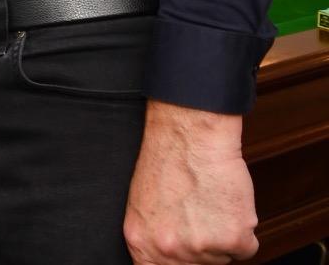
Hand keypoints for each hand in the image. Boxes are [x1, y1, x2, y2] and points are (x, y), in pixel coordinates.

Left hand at [125, 102, 257, 263]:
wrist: (191, 136)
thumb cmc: (167, 162)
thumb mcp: (144, 206)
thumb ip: (153, 238)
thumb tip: (165, 257)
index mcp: (141, 243)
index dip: (178, 264)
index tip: (185, 255)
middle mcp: (168, 250)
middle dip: (201, 247)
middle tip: (198, 215)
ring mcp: (200, 247)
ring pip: (222, 257)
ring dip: (222, 234)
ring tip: (208, 202)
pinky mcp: (233, 239)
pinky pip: (247, 247)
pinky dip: (243, 228)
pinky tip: (226, 203)